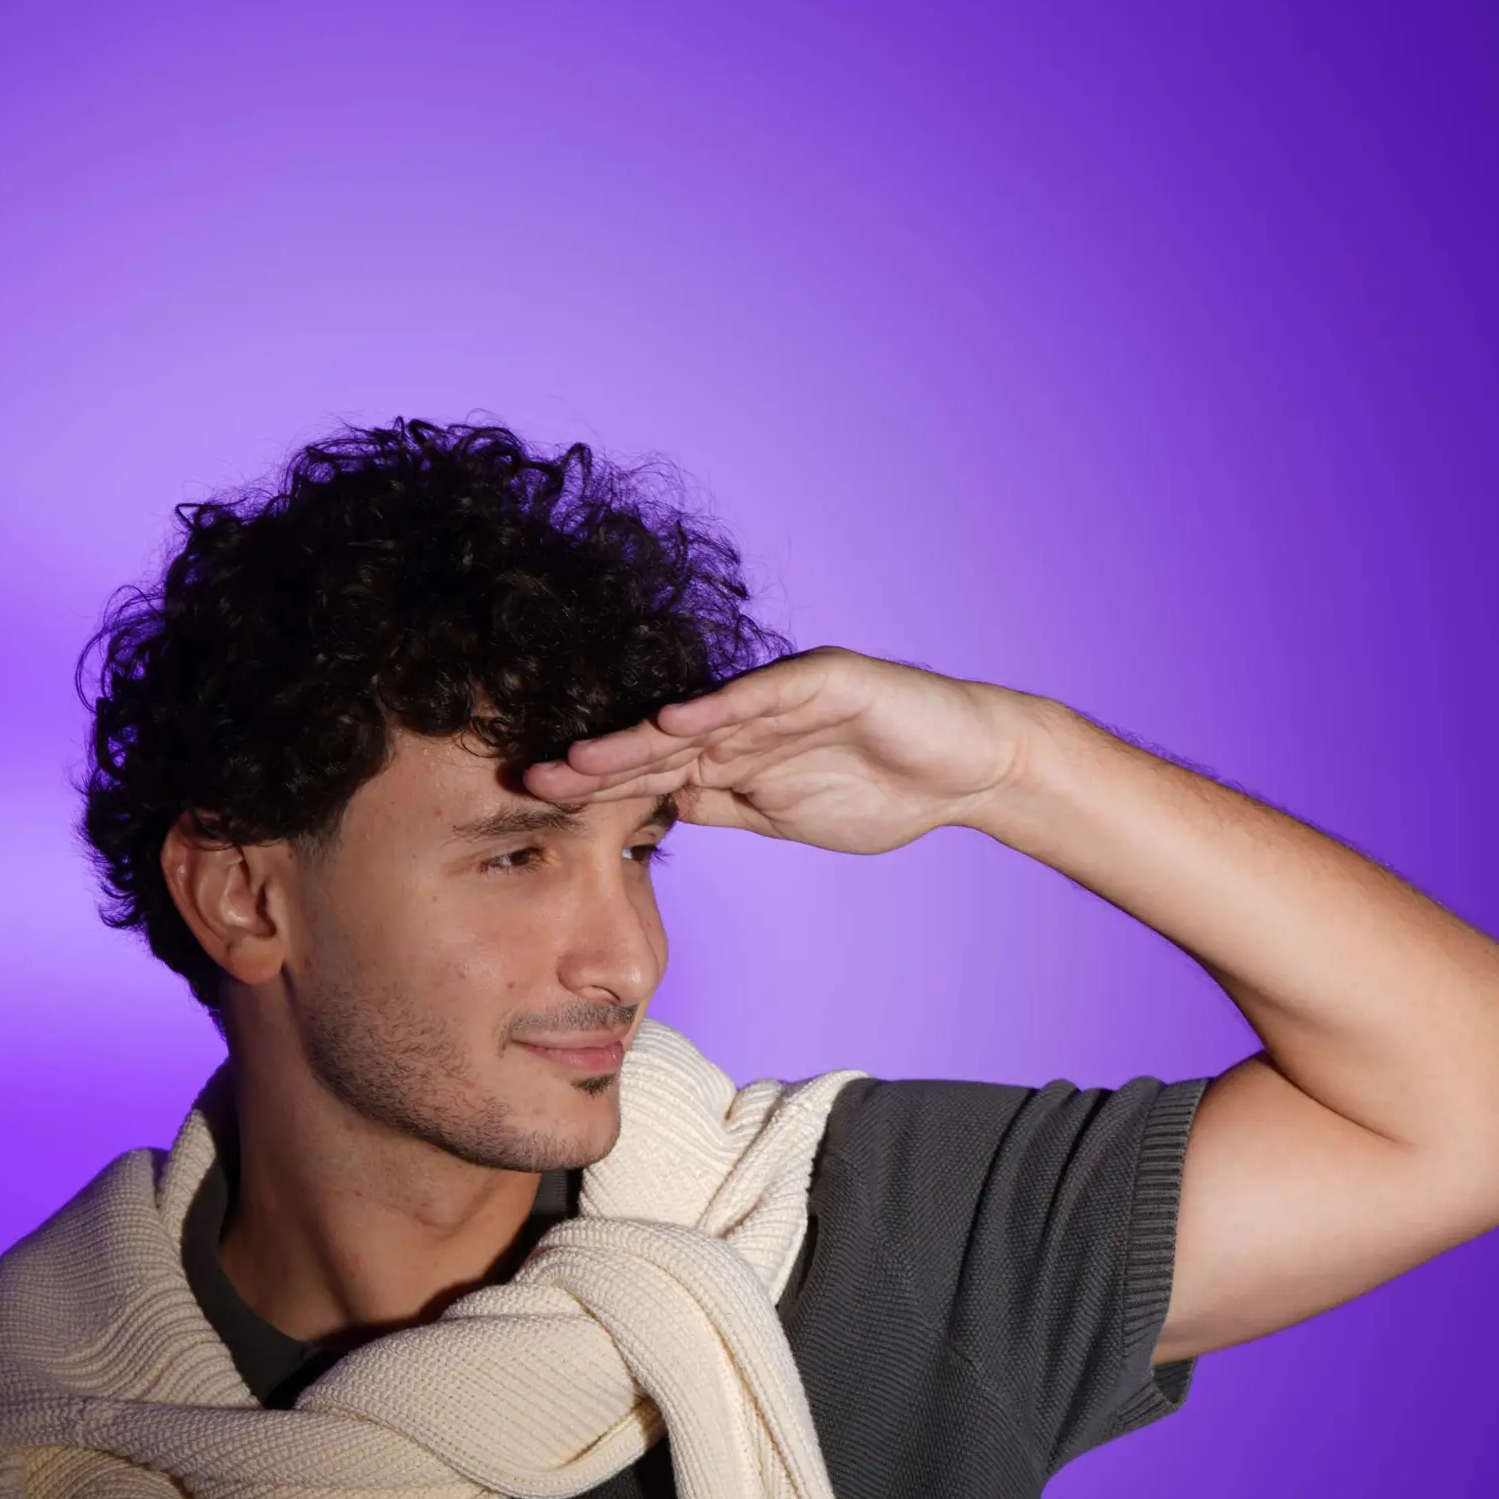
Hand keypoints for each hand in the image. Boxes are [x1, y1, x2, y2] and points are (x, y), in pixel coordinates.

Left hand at [523, 647, 1033, 854]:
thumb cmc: (883, 789)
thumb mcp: (782, 816)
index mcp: (734, 757)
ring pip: (697, 719)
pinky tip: (675, 723)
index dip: (598, 790)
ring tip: (581, 756)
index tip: (542, 810)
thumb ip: (724, 806)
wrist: (966, 768)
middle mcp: (745, 722)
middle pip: (656, 745)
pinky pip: (763, 697)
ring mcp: (781, 699)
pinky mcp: (823, 682)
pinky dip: (719, 710)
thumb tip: (661, 809)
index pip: (651, 776)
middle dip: (595, 764)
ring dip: (637, 739)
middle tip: (532, 779)